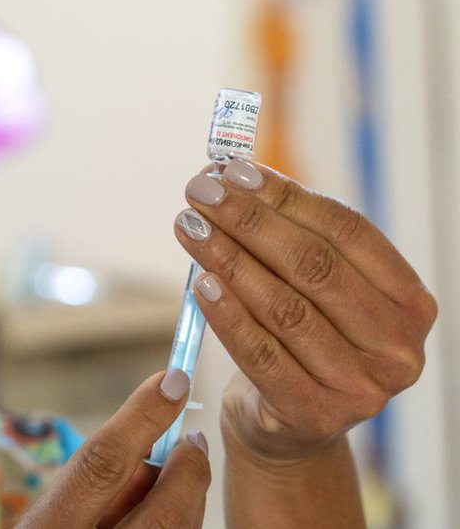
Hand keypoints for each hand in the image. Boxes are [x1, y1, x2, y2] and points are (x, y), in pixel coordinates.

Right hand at [18, 370, 210, 527]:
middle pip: (164, 513)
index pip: (100, 465)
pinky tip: (159, 518)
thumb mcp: (50, 518)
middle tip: (193, 443)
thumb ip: (92, 485)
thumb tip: (153, 448)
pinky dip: (178, 525)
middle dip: (187, 474)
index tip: (172, 378)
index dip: (141, 418)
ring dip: (185, 505)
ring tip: (169, 488)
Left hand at [176, 159, 436, 461]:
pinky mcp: (314, 414)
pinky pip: (260, 354)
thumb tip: (228, 176)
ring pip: (284, 308)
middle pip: (314, 266)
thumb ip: (288, 238)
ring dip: (229, 259)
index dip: (286, 196)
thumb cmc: (299, 342)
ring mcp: (361, 386)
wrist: (287, 427)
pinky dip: (227, 315)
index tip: (232, 171)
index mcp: (408, 301)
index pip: (346, 231)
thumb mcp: (311, 291)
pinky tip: (200, 283)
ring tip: (189, 226)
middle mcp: (397, 346)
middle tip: (200, 191)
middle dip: (249, 221)